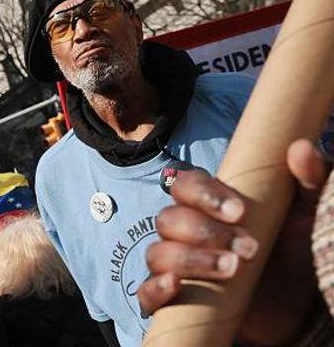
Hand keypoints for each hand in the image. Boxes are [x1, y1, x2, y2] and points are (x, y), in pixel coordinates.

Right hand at [139, 139, 326, 342]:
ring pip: (158, 253)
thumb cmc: (297, 252)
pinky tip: (176, 286)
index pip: (185, 185)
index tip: (240, 213)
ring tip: (233, 271)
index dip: (204, 195)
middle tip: (250, 249)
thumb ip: (310, 179)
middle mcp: (187, 234)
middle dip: (205, 233)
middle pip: (168, 219)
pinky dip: (154, 288)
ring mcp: (179, 268)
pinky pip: (145, 293)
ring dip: (191, 260)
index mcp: (209, 206)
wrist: (300, 304)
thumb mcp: (308, 213)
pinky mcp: (176, 303)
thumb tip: (300, 149)